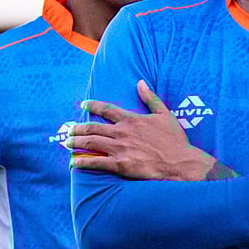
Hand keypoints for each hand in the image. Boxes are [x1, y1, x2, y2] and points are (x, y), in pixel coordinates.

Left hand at [69, 80, 216, 180]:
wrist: (180, 162)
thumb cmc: (175, 140)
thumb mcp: (165, 114)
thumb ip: (151, 98)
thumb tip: (141, 83)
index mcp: (131, 119)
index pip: (106, 109)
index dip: (92, 106)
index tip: (83, 105)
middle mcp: (122, 132)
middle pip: (92, 128)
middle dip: (77, 128)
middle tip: (68, 130)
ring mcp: (120, 148)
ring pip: (90, 143)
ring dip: (76, 143)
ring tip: (67, 143)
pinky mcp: (120, 165)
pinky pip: (96, 162)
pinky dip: (83, 162)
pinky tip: (74, 163)